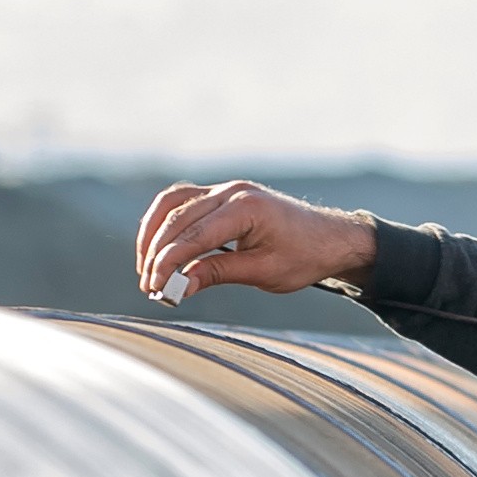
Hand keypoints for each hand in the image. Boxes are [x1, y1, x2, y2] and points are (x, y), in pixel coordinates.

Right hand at [136, 177, 383, 305]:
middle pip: (177, 217)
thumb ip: (219, 273)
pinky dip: (166, 223)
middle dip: (156, 253)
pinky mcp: (223, 196)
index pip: (194, 235)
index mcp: (246, 208)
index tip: (154, 287)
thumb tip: (179, 286)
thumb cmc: (304, 256)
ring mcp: (226, 190)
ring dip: (154, 234)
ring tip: (147, 267)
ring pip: (173, 204)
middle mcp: (232, 191)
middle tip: (148, 285)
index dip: (168, 262)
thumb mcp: (264, 272)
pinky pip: (183, 202)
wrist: (330, 238)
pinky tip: (158, 247)